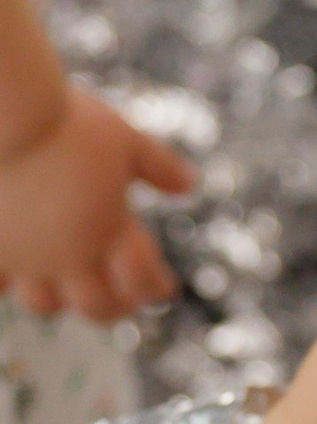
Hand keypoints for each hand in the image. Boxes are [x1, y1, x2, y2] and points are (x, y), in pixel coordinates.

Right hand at [0, 86, 195, 319]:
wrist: (4, 116)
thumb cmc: (66, 122)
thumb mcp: (125, 139)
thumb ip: (158, 166)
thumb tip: (190, 185)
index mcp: (109, 229)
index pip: (141, 278)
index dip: (155, 287)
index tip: (164, 290)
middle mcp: (67, 254)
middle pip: (97, 305)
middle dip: (116, 307)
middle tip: (125, 302)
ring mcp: (24, 256)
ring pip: (44, 304)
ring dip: (64, 303)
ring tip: (71, 295)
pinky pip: (1, 284)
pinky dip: (11, 286)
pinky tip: (15, 279)